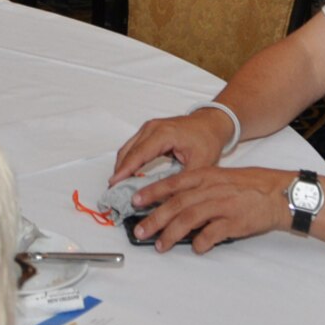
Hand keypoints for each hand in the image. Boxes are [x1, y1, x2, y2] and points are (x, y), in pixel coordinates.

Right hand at [112, 108, 233, 183]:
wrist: (211, 123)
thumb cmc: (207, 141)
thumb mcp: (201, 165)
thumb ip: (184, 182)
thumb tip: (169, 202)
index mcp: (163, 134)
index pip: (139, 154)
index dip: (125, 170)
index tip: (113, 184)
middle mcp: (151, 127)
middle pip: (128, 150)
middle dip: (120, 171)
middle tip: (113, 190)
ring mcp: (148, 127)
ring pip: (128, 148)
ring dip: (122, 166)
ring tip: (118, 185)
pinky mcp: (148, 131)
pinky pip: (133, 146)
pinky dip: (128, 160)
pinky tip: (128, 174)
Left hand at [128, 165, 292, 252]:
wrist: (278, 193)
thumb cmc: (249, 186)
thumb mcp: (220, 177)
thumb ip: (198, 187)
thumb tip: (174, 203)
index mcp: (205, 175)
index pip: (172, 183)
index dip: (151, 192)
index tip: (135, 201)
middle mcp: (210, 188)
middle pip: (176, 204)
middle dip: (154, 219)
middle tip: (140, 231)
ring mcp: (222, 205)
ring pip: (189, 219)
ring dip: (171, 233)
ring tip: (160, 245)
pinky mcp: (235, 222)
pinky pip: (213, 234)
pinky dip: (201, 242)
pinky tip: (195, 248)